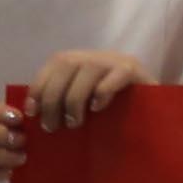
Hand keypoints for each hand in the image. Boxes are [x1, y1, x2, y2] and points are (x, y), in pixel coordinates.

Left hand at [26, 49, 150, 130]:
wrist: (150, 110)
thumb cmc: (109, 109)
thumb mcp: (81, 102)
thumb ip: (61, 100)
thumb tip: (32, 113)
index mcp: (79, 60)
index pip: (53, 64)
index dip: (38, 86)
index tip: (32, 112)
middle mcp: (95, 55)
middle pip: (66, 65)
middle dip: (53, 98)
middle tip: (52, 126)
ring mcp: (115, 60)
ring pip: (88, 70)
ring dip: (74, 100)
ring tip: (74, 123)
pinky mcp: (134, 70)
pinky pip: (113, 77)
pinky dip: (101, 94)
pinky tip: (98, 109)